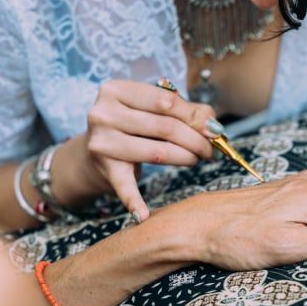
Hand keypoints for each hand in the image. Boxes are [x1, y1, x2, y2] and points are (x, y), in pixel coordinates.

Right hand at [84, 80, 219, 220]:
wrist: (93, 151)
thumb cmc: (132, 124)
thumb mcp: (151, 109)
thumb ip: (183, 110)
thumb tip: (211, 124)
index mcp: (116, 90)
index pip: (166, 101)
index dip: (195, 116)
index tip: (214, 128)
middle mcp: (103, 114)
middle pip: (164, 127)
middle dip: (195, 139)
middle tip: (210, 149)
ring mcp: (101, 143)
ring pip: (157, 152)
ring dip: (185, 158)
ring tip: (197, 159)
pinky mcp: (104, 170)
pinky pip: (124, 187)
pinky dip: (135, 202)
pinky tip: (144, 215)